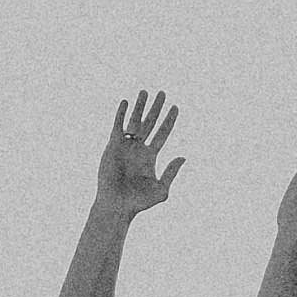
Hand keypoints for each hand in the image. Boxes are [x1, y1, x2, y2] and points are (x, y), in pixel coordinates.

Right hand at [95, 91, 183, 218]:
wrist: (116, 205)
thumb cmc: (138, 202)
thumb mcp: (161, 189)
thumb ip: (171, 173)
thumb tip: (183, 157)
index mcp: (151, 156)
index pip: (163, 133)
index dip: (169, 120)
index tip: (175, 107)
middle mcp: (139, 148)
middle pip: (150, 123)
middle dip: (156, 108)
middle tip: (163, 92)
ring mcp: (126, 146)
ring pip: (134, 121)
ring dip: (140, 106)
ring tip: (145, 91)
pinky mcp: (113, 146)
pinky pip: (118, 126)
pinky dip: (121, 114)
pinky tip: (126, 102)